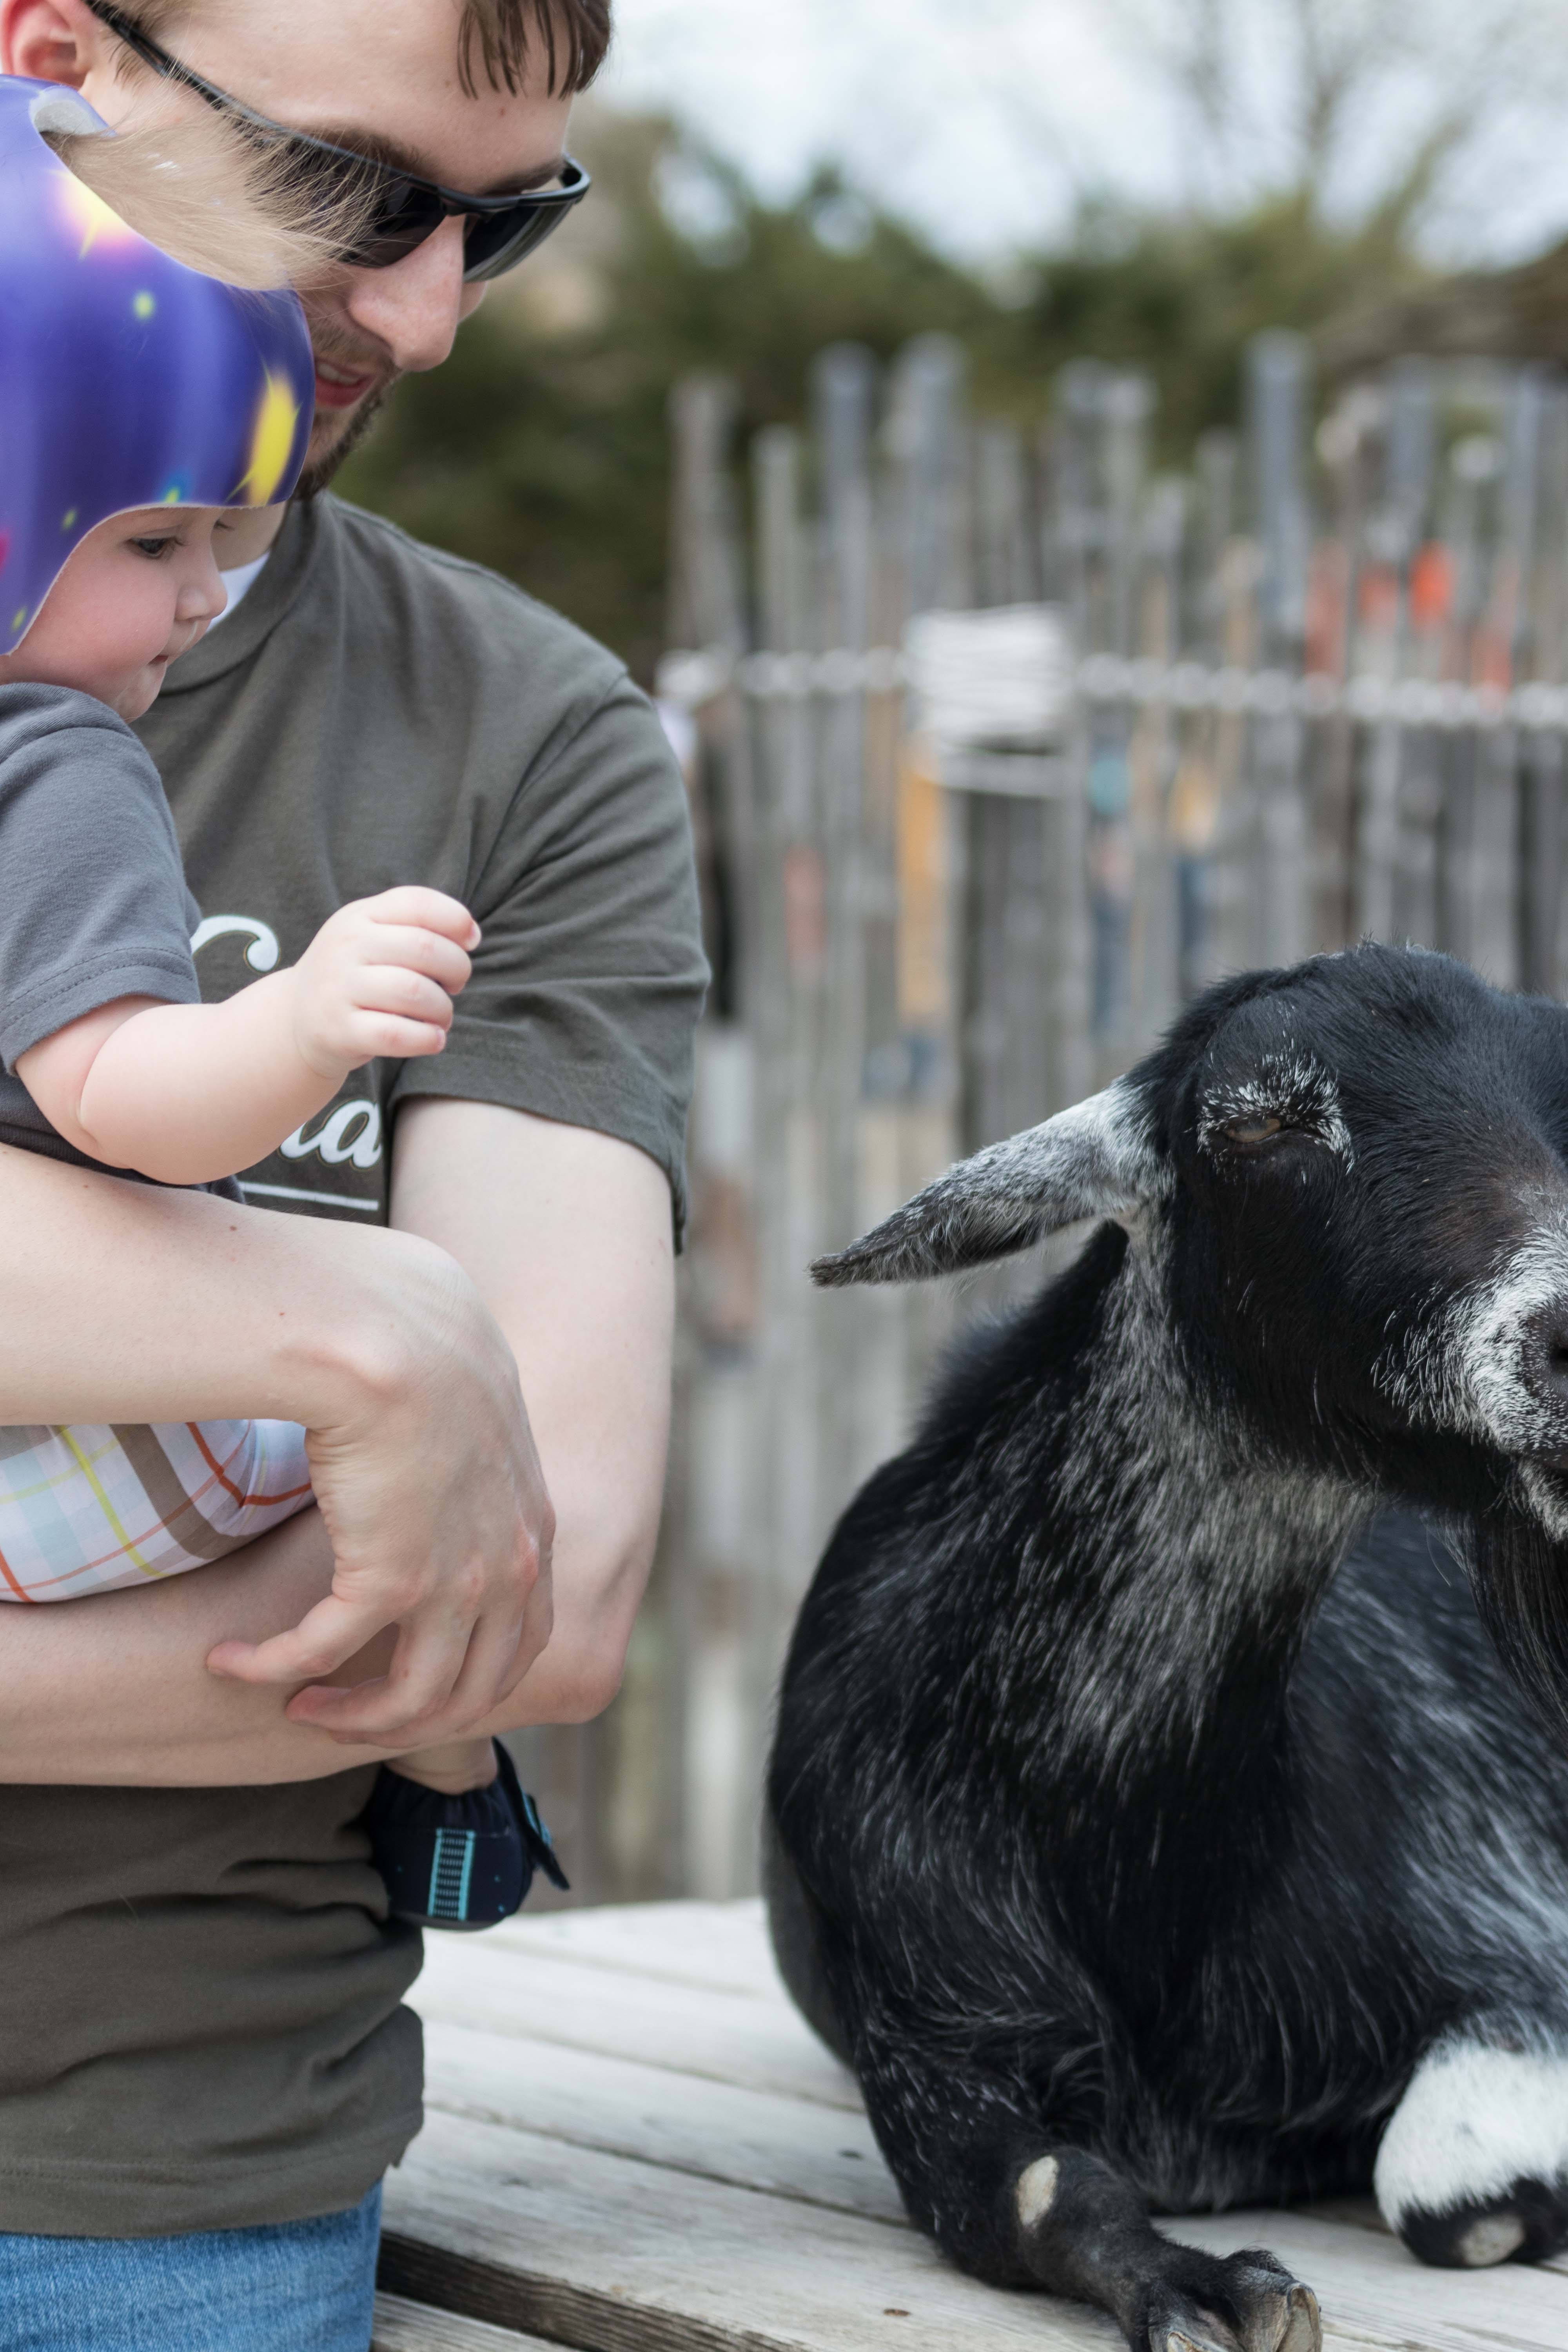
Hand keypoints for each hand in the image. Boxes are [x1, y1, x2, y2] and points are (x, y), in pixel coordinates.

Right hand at [207, 1232, 554, 1744]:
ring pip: (410, 1696)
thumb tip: (443, 1443)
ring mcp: (455, 1581)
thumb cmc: (420, 1346)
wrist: (388, 1335)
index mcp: (532, 1529)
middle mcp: (506, 1567)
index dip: (470, 1680)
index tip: (414, 1683)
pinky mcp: (388, 1578)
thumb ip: (473, 1452)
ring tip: (296, 1707)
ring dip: (348, 1715)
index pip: (523, 1642)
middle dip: (408, 1719)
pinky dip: (274, 1667)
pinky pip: (322, 1651)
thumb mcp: (476, 1409)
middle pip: (472, 1689)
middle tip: (347, 1715)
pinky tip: (234, 1661)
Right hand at [288, 887, 479, 1080]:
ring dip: (444, 1009)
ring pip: (415, 992)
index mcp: (359, 916)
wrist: (295, 1019)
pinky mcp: (339, 1030)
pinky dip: (428, 1038)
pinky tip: (434, 1039)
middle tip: (455, 986)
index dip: (457, 920)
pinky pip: (397, 1034)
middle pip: (426, 948)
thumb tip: (470, 934)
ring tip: (441, 1018)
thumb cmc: (356, 975)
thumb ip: (417, 926)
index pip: (418, 903)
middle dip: (458, 969)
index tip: (470, 942)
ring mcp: (339, 988)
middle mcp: (346, 946)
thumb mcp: (373, 936)